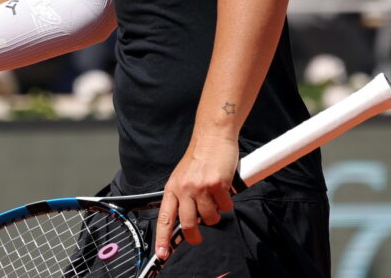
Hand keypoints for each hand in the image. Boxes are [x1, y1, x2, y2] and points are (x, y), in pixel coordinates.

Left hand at [154, 134, 237, 260]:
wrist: (211, 137)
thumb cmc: (199, 157)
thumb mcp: (182, 177)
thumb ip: (182, 196)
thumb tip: (186, 219)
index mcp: (172, 187)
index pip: (165, 217)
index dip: (163, 238)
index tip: (163, 253)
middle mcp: (184, 188)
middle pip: (188, 224)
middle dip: (194, 236)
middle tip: (197, 237)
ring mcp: (200, 187)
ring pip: (210, 218)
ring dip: (215, 214)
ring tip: (215, 200)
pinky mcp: (217, 184)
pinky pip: (226, 206)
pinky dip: (228, 202)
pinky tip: (225, 190)